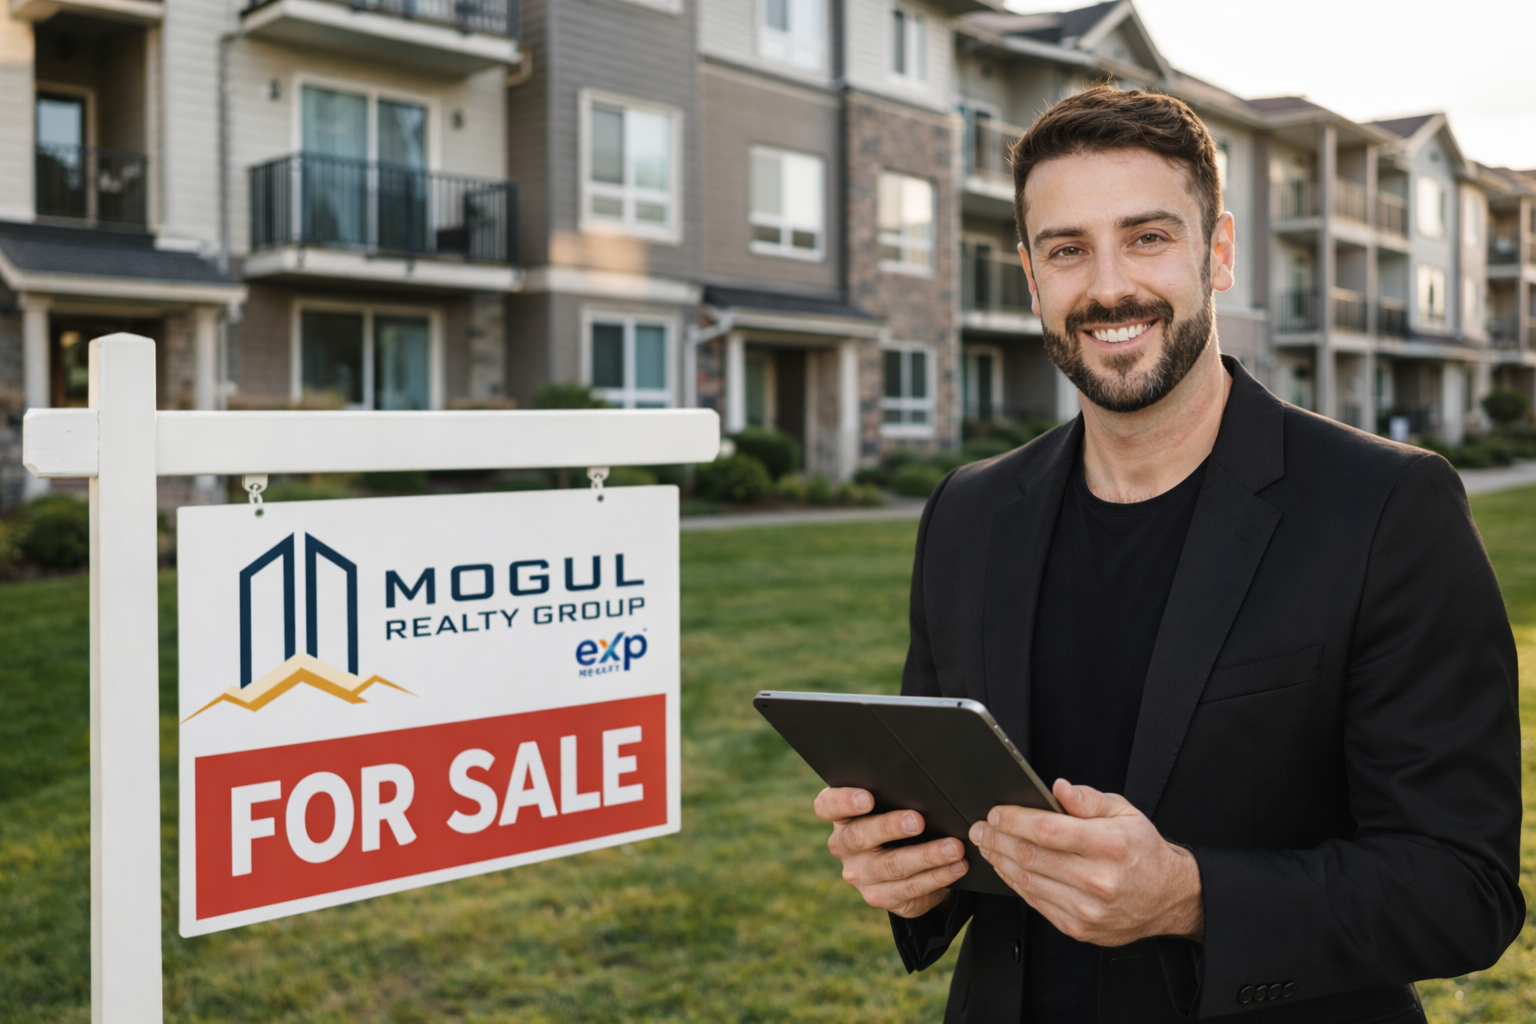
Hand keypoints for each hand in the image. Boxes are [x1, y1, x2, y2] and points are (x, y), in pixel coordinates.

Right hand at [814, 787, 968, 918]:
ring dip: (926, 856)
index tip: (868, 798)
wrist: (904, 859)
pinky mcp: (878, 896)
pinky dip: (937, 877)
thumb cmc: (898, 816)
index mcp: (841, 815)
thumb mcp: (892, 803)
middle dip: (891, 827)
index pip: (827, 805)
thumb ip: (896, 793)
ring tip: (953, 848)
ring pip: (890, 865)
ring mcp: (859, 874)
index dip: (844, 801)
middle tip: (918, 820)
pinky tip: (957, 867)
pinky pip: (909, 889)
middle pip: (860, 835)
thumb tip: (928, 782)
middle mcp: (843, 845)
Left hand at [969, 779, 1203, 944]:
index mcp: (1109, 845)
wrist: (1169, 898)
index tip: (996, 812)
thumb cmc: (1142, 850)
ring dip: (1001, 861)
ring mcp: (1087, 909)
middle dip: (998, 839)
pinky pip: (1036, 903)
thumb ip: (1089, 799)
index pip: (1047, 830)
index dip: (1014, 820)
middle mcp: (1098, 880)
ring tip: (988, 845)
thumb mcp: (1125, 812)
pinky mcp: (1078, 927)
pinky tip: (1007, 868)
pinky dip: (1016, 884)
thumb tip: (1058, 787)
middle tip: (981, 828)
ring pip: (1028, 882)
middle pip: (1031, 857)